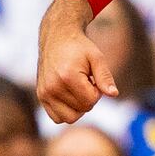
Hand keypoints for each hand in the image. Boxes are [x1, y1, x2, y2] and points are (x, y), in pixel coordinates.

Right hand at [36, 0, 118, 122]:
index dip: (97, 91)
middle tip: (86, 81)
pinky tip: (70, 95)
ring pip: (69, 118)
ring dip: (78, 107)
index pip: (91, 100)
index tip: (93, 77)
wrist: (57, 37)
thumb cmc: (79, 47)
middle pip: (82, 110)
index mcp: (67, 77)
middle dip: (89, 98)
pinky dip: (66, 111)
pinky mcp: (41, 96)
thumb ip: (105, 77)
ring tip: (78, 89)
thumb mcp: (97, 57)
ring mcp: (44, 93)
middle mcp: (53, 87)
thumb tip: (114, 94)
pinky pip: (57, 118)